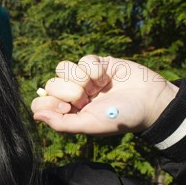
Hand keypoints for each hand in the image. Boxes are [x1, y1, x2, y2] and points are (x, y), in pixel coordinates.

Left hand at [31, 55, 178, 134]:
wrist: (150, 102)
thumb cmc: (120, 118)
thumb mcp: (90, 125)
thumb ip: (62, 123)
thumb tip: (35, 116)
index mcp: (67, 112)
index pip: (39, 104)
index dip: (48, 103)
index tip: (67, 108)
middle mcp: (71, 95)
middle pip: (50, 84)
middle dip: (70, 91)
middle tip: (88, 99)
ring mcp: (83, 78)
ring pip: (63, 68)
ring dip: (81, 77)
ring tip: (98, 88)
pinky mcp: (97, 63)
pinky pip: (84, 58)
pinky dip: (96, 69)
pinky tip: (107, 78)